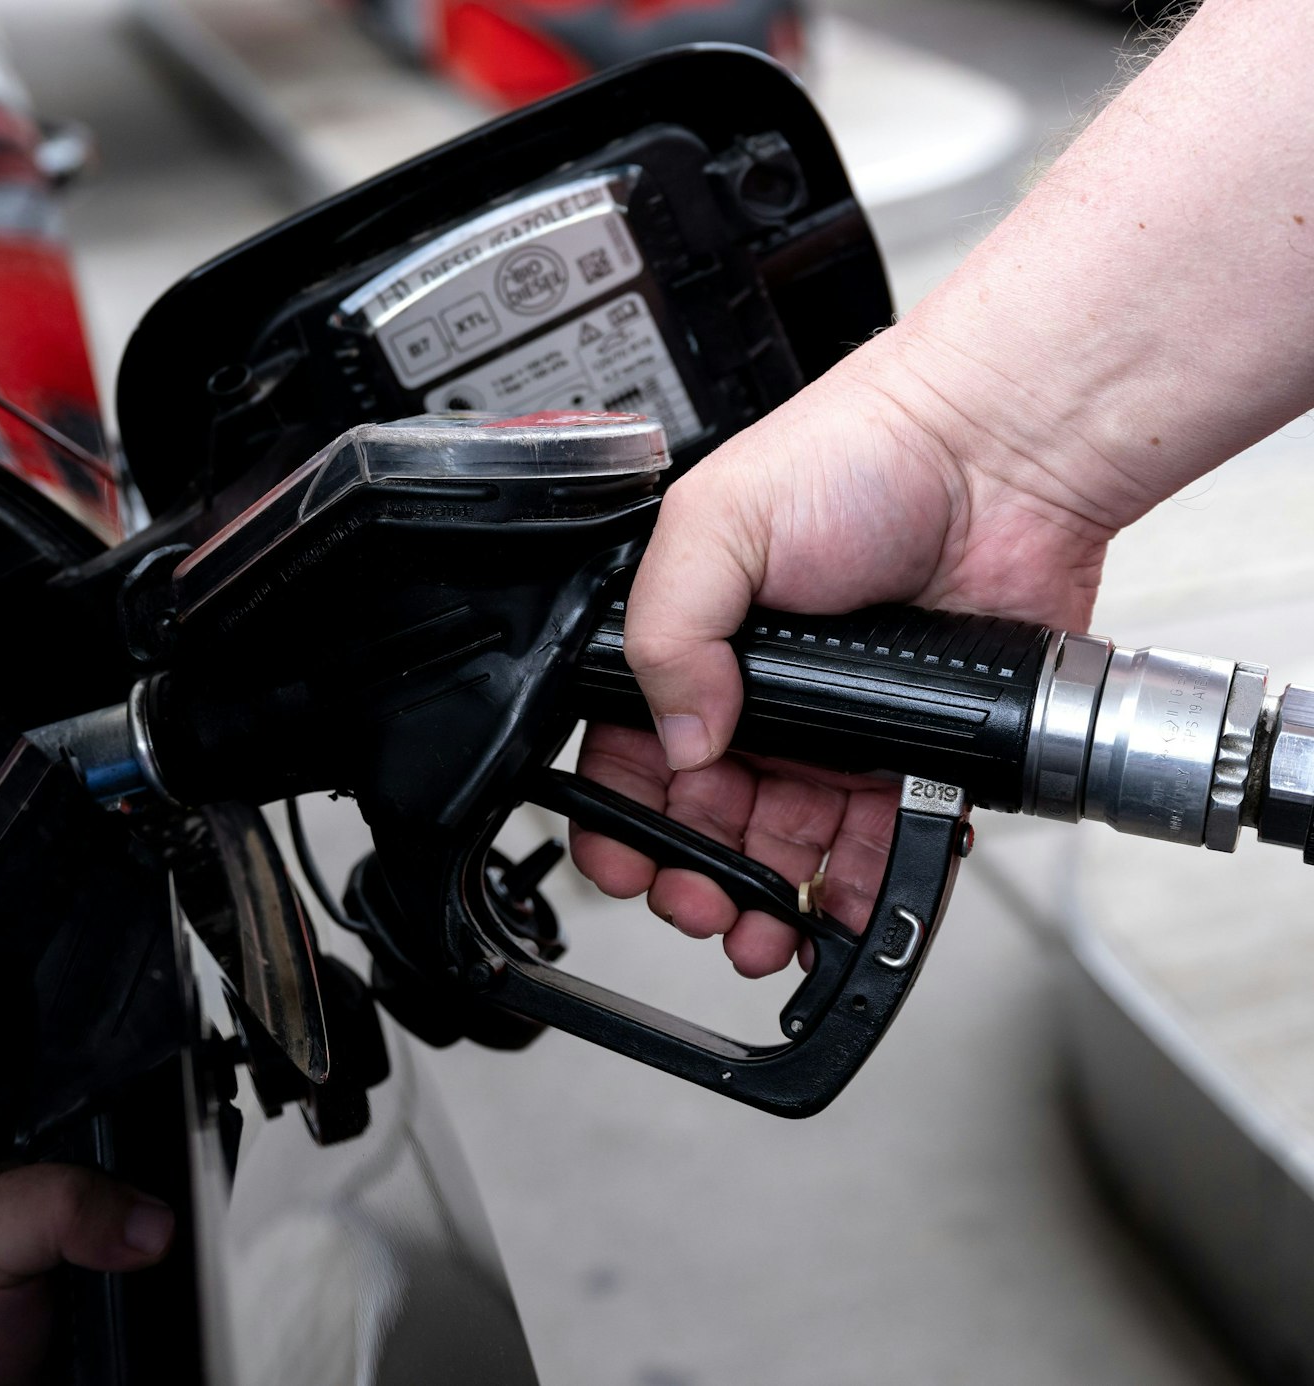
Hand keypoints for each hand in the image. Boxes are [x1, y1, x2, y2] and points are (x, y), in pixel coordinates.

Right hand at [572, 330, 1117, 975]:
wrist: (1001, 454)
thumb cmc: (860, 456)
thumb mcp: (713, 522)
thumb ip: (666, 631)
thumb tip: (676, 738)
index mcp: (693, 644)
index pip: (631, 757)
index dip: (619, 820)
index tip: (625, 863)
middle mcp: (759, 696)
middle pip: (704, 823)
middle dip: (691, 882)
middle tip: (698, 908)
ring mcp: (838, 731)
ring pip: (786, 851)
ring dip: (769, 908)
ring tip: (763, 937)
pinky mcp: (918, 753)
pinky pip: (887, 844)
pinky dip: (866, 894)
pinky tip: (846, 921)